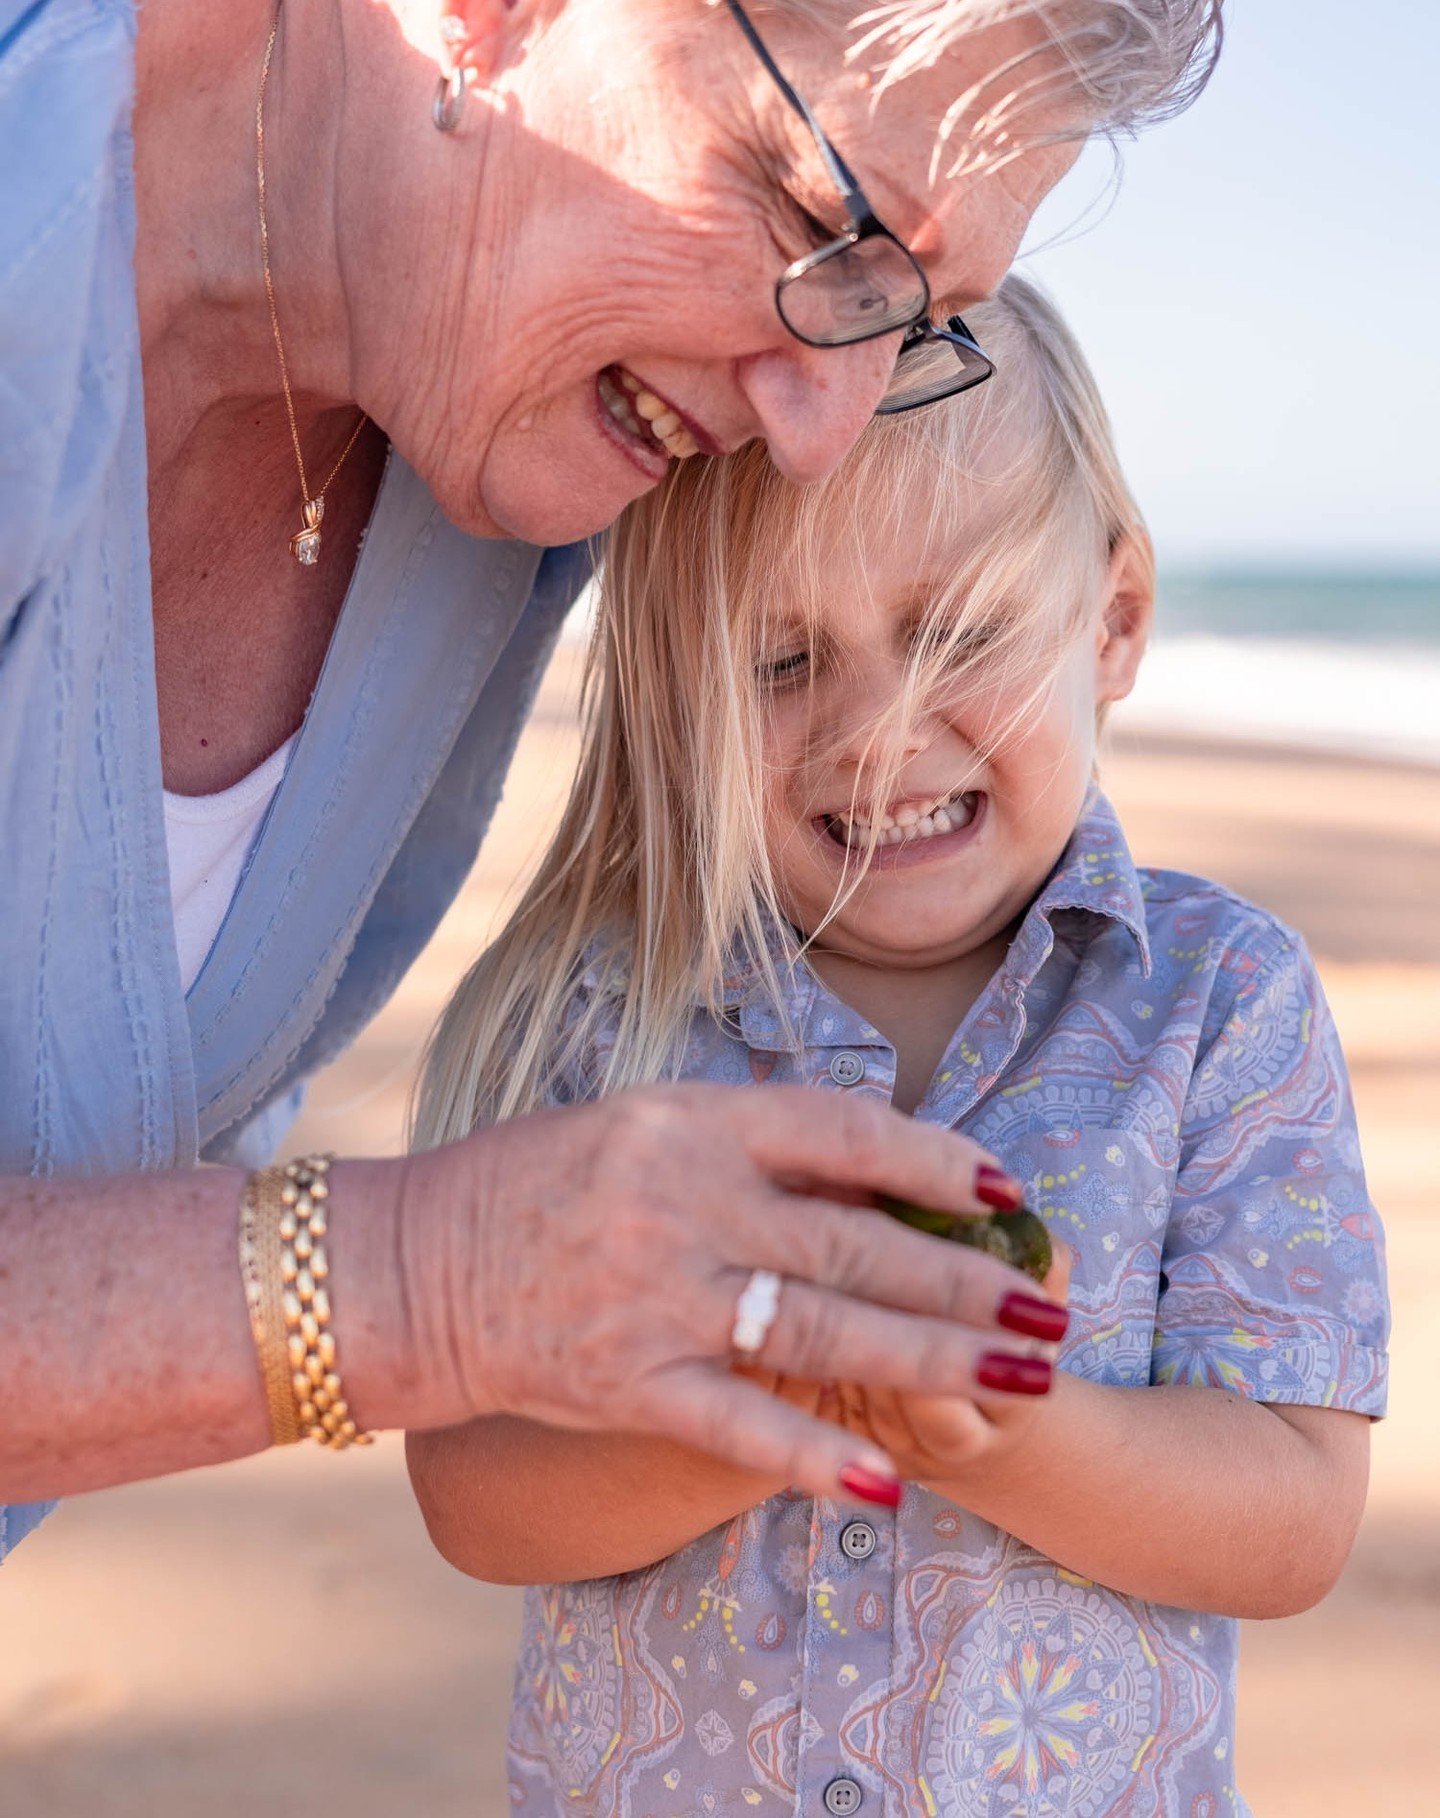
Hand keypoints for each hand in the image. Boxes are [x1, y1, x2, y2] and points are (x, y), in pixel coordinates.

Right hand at [386, 1082, 1070, 1504]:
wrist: (407, 1266)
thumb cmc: (526, 1185)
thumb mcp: (635, 1127)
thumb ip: (741, 1144)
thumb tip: (867, 1166)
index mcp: (686, 1119)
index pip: (841, 1131)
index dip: (934, 1160)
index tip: (1005, 1192)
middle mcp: (680, 1198)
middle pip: (853, 1242)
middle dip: (965, 1280)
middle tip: (1050, 1311)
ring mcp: (652, 1294)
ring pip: (819, 1330)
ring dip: (930, 1359)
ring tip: (1019, 1381)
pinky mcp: (621, 1381)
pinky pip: (736, 1423)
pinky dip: (813, 1454)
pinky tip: (887, 1480)